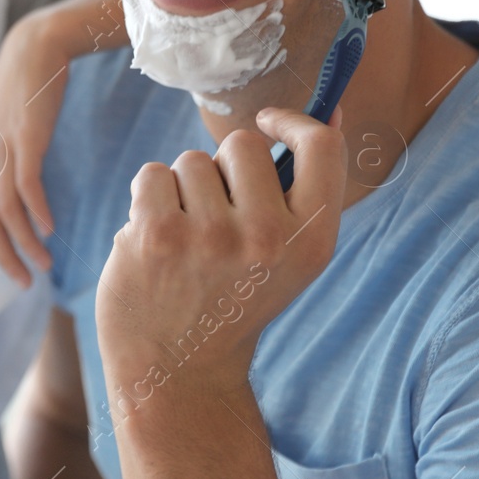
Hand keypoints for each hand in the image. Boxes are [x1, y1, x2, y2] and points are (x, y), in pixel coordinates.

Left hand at [0, 14, 71, 284]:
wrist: (35, 45)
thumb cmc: (24, 87)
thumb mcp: (4, 125)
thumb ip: (3, 154)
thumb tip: (10, 183)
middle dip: (2, 256)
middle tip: (21, 282)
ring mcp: (3, 145)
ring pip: (5, 208)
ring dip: (24, 243)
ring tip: (43, 266)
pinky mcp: (26, 134)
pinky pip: (26, 182)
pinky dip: (35, 210)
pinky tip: (48, 230)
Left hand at [95, 107, 346, 397]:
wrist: (176, 366)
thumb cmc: (232, 296)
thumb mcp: (290, 256)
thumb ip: (305, 191)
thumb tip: (331, 112)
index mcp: (312, 242)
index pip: (322, 148)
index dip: (293, 122)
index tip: (269, 123)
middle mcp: (268, 238)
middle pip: (240, 144)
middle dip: (221, 169)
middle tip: (214, 220)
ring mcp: (211, 236)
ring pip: (191, 160)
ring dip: (182, 190)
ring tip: (185, 241)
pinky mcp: (158, 234)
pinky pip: (152, 174)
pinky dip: (147, 199)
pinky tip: (154, 242)